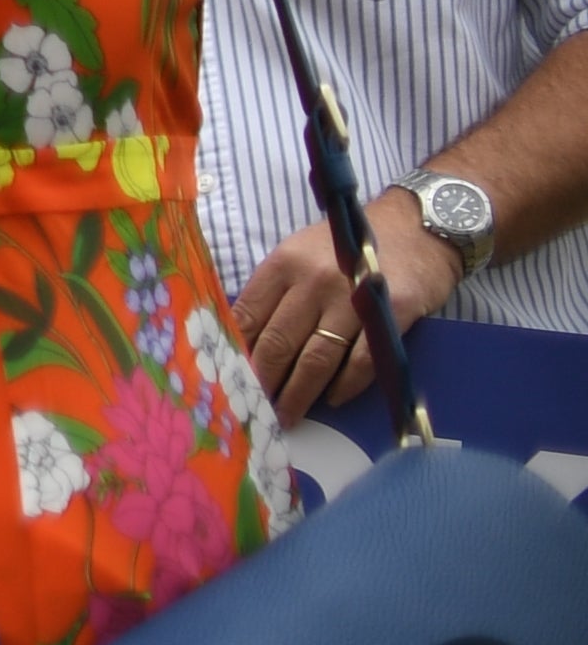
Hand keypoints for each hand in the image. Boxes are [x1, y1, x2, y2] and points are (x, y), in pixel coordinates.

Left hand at [234, 192, 457, 427]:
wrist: (416, 228)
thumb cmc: (348, 247)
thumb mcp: (300, 254)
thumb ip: (274, 291)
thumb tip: (244, 339)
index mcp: (283, 265)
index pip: (248, 317)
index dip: (236, 353)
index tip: (228, 380)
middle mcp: (313, 281)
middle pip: (278, 343)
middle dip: (263, 382)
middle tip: (255, 409)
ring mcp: (352, 298)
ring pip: (316, 358)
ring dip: (299, 394)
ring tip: (287, 416)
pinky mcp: (391, 314)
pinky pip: (361, 360)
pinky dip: (345, 385)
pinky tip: (333, 399)